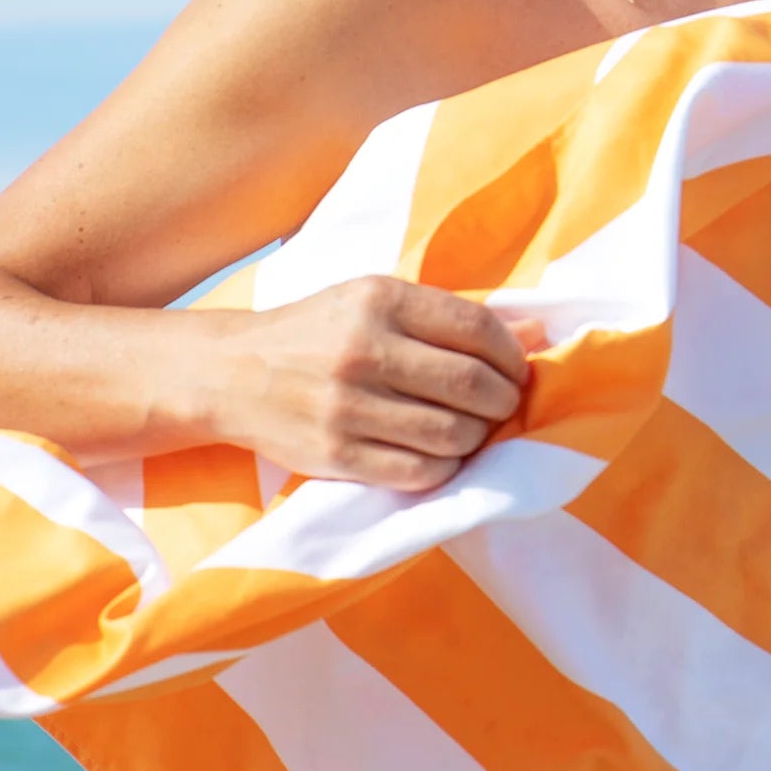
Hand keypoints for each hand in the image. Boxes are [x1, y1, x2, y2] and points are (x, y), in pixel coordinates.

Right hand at [198, 276, 545, 491]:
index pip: (476, 326)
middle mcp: (365, 349)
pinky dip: (446, 466)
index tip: (519, 368)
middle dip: (504, 399)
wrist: (231, 373)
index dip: (513, 353)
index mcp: (381, 299)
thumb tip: (538, 333)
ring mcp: (349, 406)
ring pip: (452, 433)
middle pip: (471, 384)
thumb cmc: (318, 331)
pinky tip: (440, 452)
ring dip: (479, 436)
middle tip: (504, 404)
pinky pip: (420, 471)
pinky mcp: (337, 455)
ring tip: (472, 428)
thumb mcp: (377, 301)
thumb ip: (452, 316)